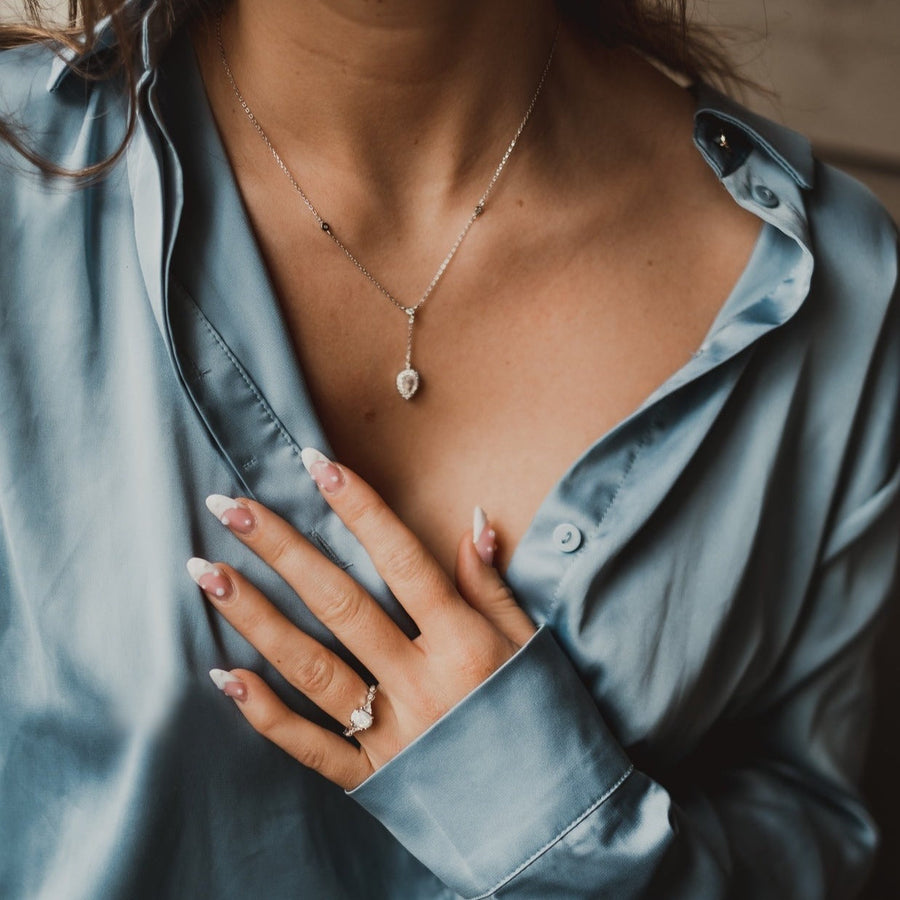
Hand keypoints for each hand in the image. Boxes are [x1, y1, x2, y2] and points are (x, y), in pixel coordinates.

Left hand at [188, 448, 535, 789]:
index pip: (402, 560)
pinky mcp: (373, 778)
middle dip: (283, 551)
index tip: (317, 465)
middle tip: (231, 507)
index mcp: (464, 642)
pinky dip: (266, 714)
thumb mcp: (529, 644)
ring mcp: (393, 734)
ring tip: (208, 573)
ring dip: (255, 619)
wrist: (555, 819)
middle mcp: (422, 683)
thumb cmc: (544, 718)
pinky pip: (310, 746)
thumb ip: (491, 586)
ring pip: (311, 667)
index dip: (359, 508)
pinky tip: (225, 677)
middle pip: (341, 604)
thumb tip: (473, 521)